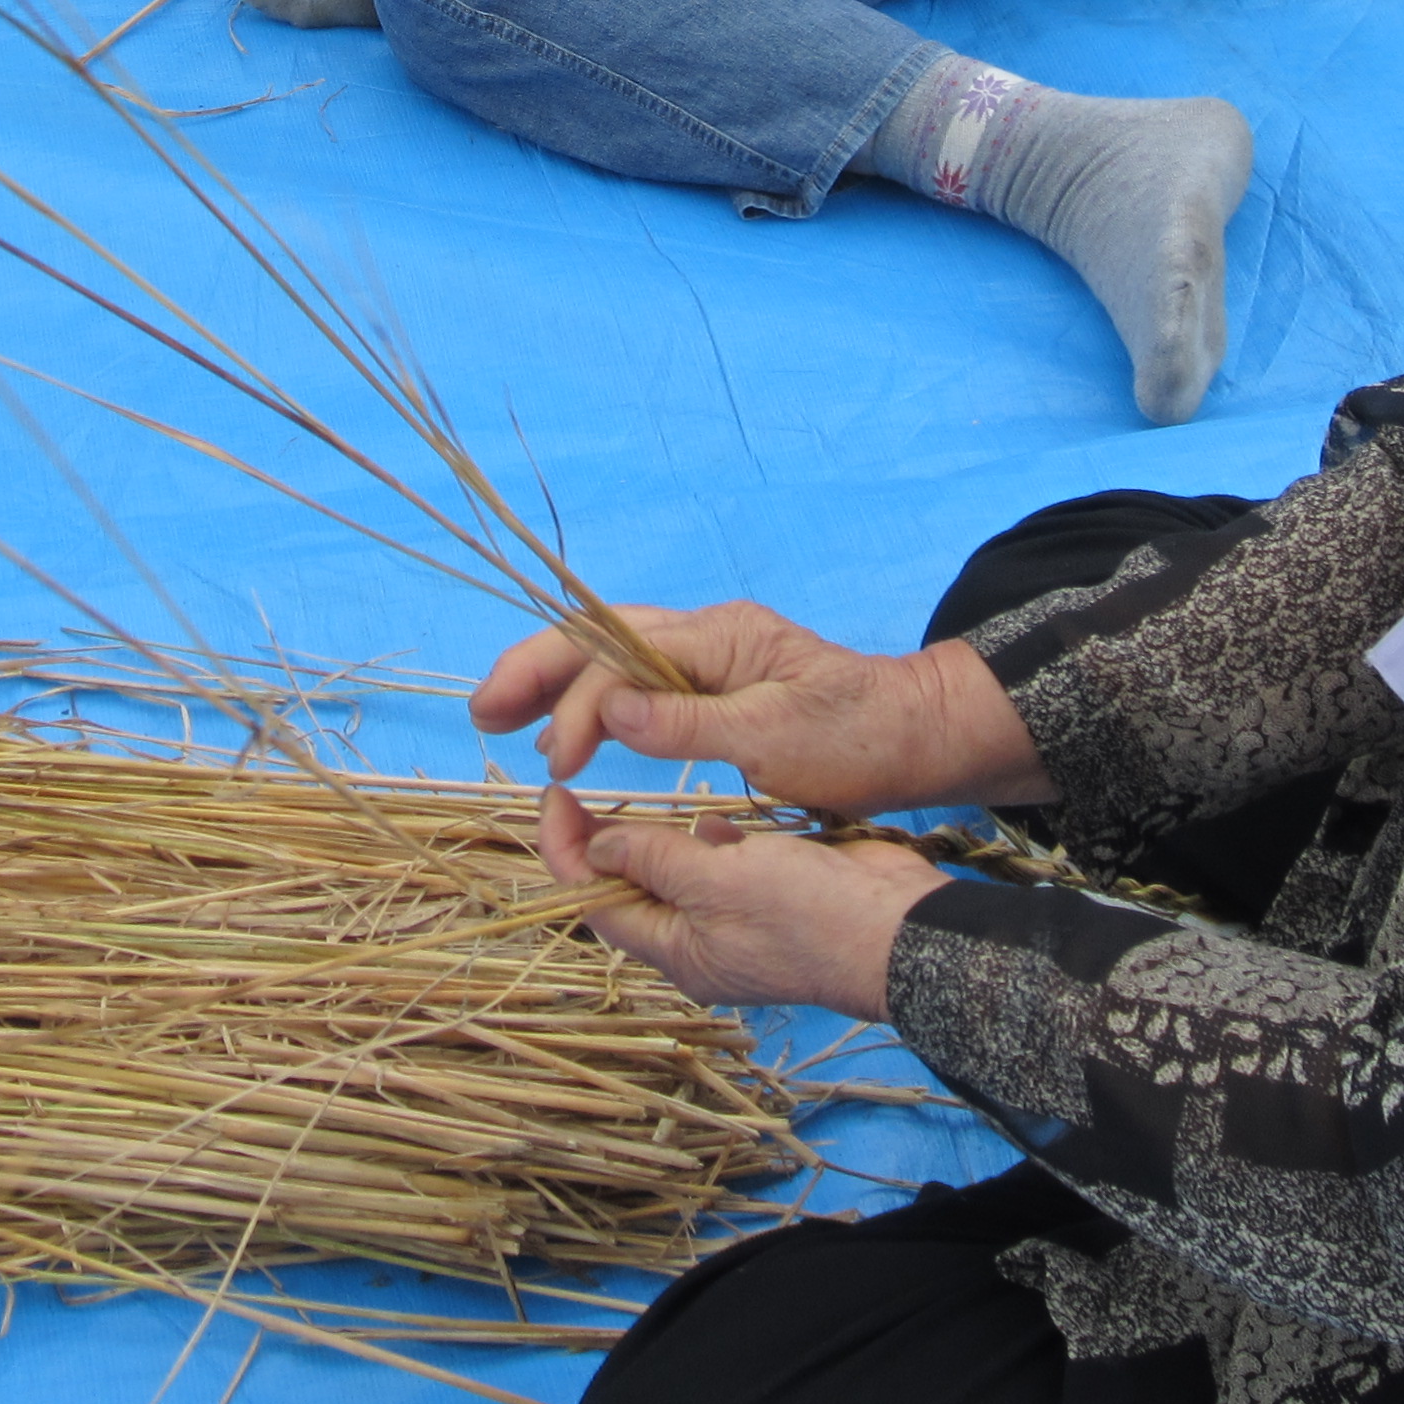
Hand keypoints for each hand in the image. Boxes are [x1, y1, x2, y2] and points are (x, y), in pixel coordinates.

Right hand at [472, 605, 1046, 817]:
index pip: (619, 658)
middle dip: (535, 669)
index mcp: (716, 638)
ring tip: (502, 717)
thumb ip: (688, 724)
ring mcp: (710, 659)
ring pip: (611, 656)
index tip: (558, 767)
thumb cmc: (859, 739)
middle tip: (482, 714)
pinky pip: (637, 683)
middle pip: (597, 637)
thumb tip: (610, 714)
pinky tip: (569, 727)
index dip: (578, 709)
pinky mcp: (718, 689)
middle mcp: (705, 636)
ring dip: (554, 682)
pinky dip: (592, 701)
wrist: (920, 736)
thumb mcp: (777, 738)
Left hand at [539, 787, 942, 1017]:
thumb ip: (653, 859)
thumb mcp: (718, 880)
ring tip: (638, 797)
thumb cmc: (806, 912)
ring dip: (652, 838)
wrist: (899, 930)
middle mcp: (699, 942)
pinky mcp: (768, 894)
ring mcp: (735, 921)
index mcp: (677, 952)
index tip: (554, 793)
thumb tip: (598, 847)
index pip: (594, 900)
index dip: (565, 848)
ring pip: (672, 874)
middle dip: (601, 842)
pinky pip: (718, 868)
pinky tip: (715, 818)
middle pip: (627, 888)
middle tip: (579, 784)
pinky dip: (706, 840)